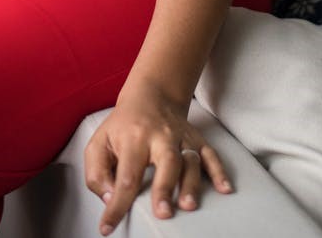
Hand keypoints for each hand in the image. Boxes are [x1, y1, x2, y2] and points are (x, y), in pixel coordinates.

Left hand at [83, 82, 232, 235]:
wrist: (151, 96)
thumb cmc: (122, 126)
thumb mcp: (98, 143)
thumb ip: (96, 173)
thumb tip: (110, 197)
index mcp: (133, 138)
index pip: (125, 176)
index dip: (117, 204)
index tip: (108, 227)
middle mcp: (160, 137)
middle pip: (165, 161)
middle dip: (165, 188)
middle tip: (163, 213)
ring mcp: (181, 137)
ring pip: (190, 160)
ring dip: (191, 183)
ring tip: (189, 206)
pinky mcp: (196, 139)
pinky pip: (211, 154)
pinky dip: (219, 171)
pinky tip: (225, 189)